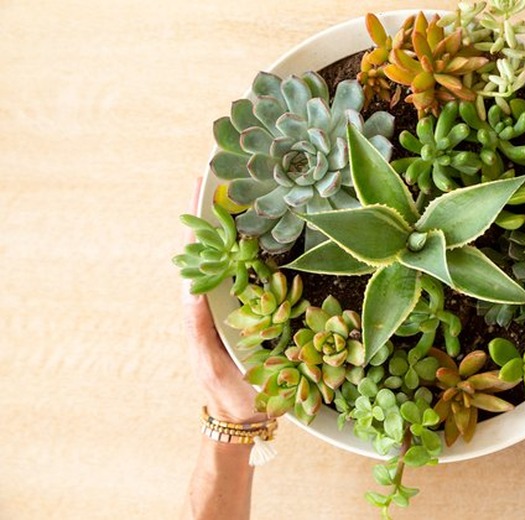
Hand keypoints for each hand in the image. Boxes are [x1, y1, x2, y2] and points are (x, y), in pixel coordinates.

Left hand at [182, 178, 263, 423]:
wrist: (247, 415)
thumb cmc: (229, 392)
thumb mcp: (210, 362)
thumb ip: (198, 329)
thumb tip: (190, 290)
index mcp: (203, 305)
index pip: (197, 253)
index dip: (198, 218)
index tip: (200, 183)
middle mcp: (219, 298)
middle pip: (214, 244)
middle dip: (214, 205)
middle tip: (218, 167)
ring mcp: (240, 302)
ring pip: (235, 254)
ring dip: (236, 219)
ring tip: (240, 185)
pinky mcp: (260, 310)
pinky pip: (257, 271)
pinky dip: (259, 245)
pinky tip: (268, 229)